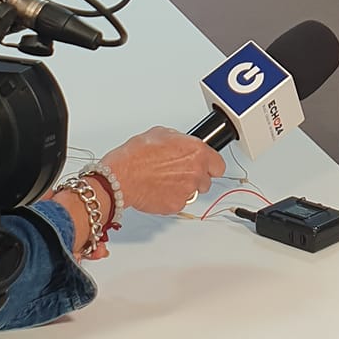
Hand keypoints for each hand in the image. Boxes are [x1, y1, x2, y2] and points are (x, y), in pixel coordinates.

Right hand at [103, 126, 225, 215]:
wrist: (120, 177)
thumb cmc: (135, 156)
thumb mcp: (160, 133)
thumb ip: (179, 140)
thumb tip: (182, 143)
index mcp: (196, 152)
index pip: (219, 164)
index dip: (211, 165)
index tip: (207, 166)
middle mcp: (195, 172)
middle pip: (207, 180)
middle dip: (196, 177)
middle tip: (179, 172)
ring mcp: (187, 191)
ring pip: (193, 192)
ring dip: (184, 188)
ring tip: (165, 180)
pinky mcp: (176, 205)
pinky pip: (179, 202)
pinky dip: (171, 198)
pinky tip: (159, 189)